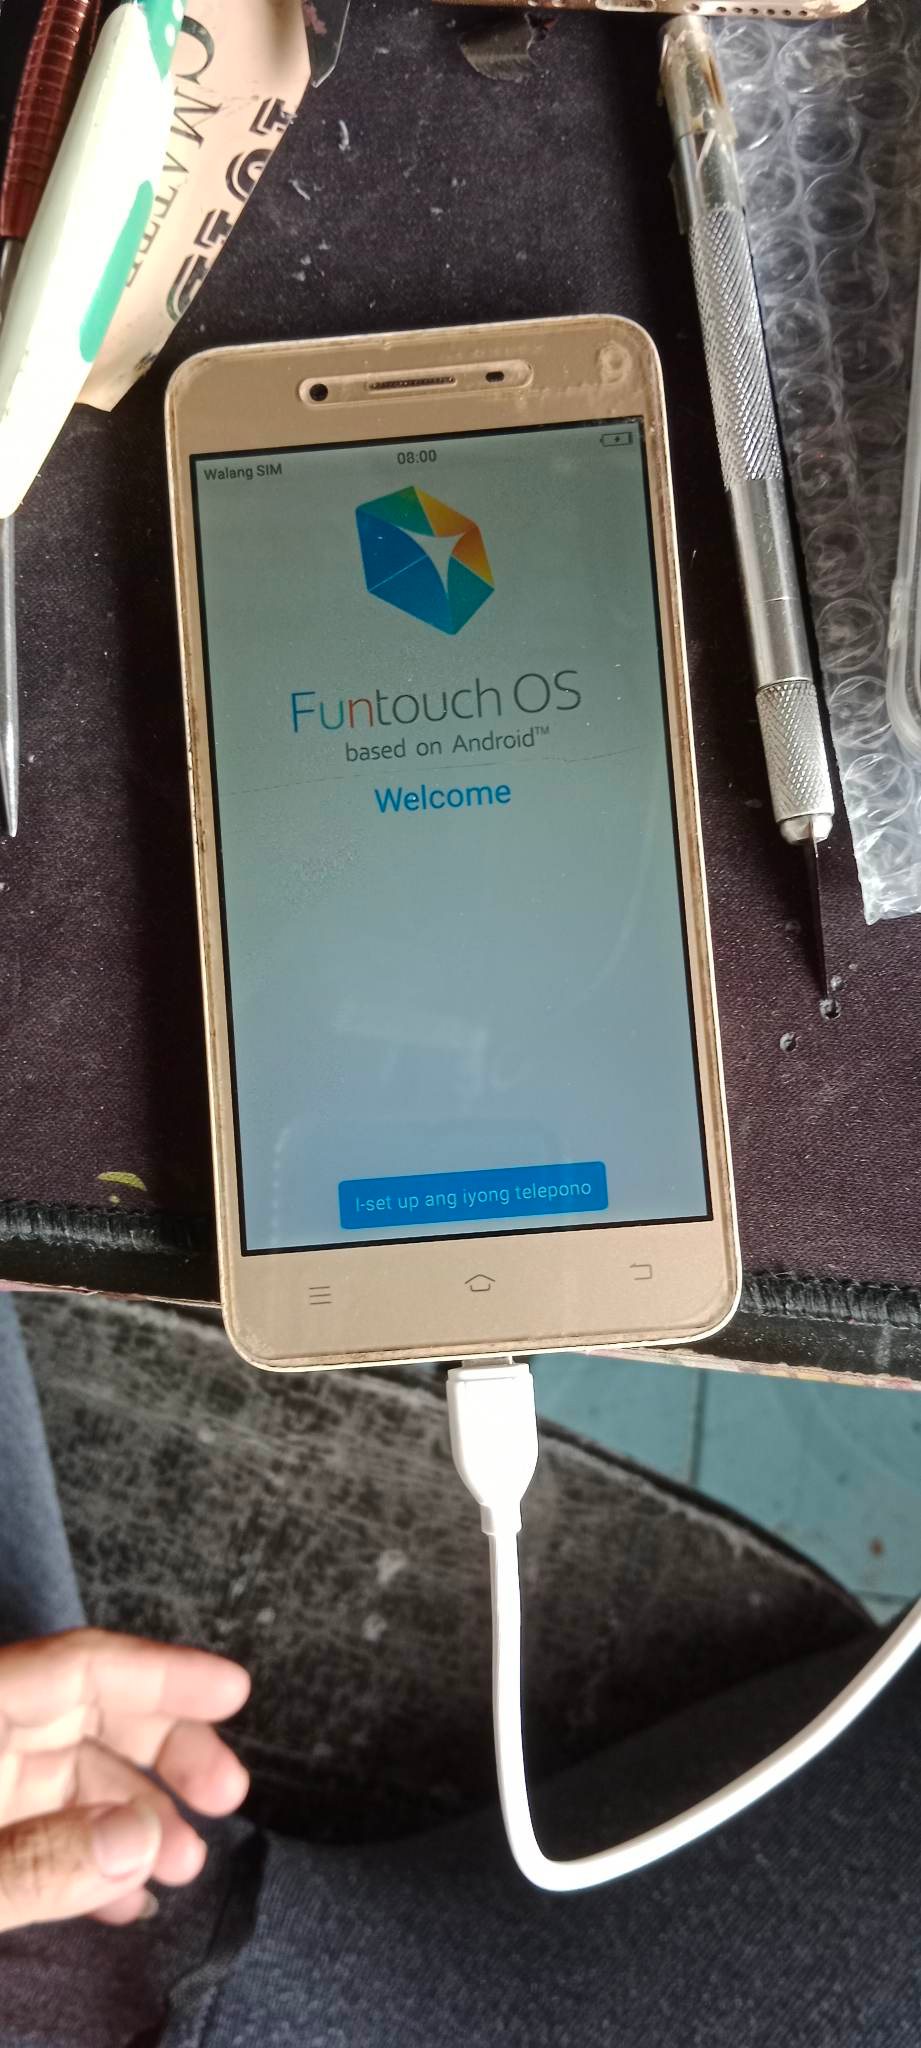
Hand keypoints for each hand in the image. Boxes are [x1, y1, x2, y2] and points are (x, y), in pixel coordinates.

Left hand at [0, 1628, 249, 1931]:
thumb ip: (38, 1862)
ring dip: (136, 1817)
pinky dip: (90, 1856)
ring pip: (72, 1775)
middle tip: (228, 1795)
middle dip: (166, 1750)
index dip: (163, 1674)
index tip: (236, 1691)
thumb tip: (143, 1838)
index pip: (80, 1668)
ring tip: (185, 1866)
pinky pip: (44, 1827)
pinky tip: (129, 1897)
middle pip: (87, 1712)